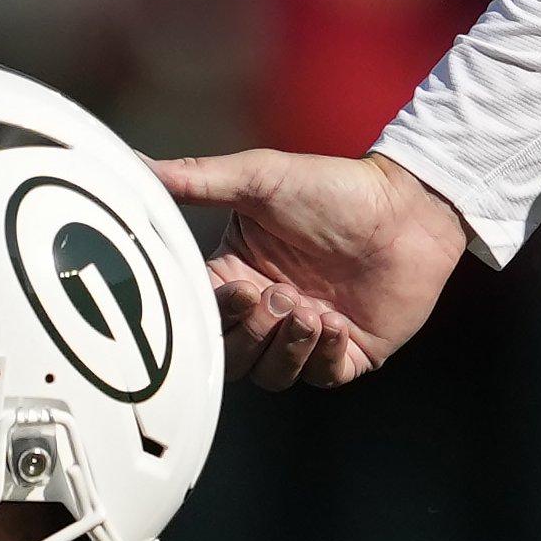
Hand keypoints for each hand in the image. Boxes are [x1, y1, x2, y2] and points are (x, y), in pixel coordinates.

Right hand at [149, 149, 471, 390]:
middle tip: (279, 296)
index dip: (214, 316)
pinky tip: (335, 322)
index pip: (202, 318)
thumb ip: (194, 179)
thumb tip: (132, 163)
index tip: (237, 288)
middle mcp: (266, 311)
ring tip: (309, 310)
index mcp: (235, 276)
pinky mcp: (348, 352)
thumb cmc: (334, 187)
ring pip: (271, 376)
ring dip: (285, 348)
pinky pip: (319, 376)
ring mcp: (306, 335)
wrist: (408, 205)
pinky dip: (321, 356)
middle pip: (231, 359)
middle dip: (252, 335)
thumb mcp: (258, 177)